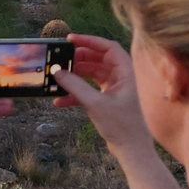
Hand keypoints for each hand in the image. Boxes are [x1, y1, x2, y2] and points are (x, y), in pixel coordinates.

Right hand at [52, 33, 154, 154]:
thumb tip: (57, 71)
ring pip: (91, 73)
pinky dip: (75, 93)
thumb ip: (75, 86)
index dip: (90, 41)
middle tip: (61, 60)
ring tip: (58, 78)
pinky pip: (88, 89)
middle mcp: (120, 77)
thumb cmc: (121, 125)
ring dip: (74, 75)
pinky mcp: (106, 99)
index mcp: (125, 72)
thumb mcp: (95, 103)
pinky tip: (60, 101)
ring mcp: (113, 88)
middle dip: (78, 59)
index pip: (108, 47)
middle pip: (97, 59)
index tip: (70, 39)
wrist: (131, 149)